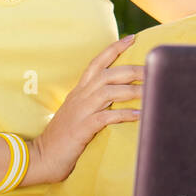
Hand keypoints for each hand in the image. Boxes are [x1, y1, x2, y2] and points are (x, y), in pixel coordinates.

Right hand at [27, 35, 143, 183]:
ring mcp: (80, 112)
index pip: (96, 63)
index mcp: (79, 92)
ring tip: (152, 91)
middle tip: (154, 69)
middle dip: (132, 69)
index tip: (132, 38)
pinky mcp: (82, 128)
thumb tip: (116, 98)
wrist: (41, 157)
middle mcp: (80, 97)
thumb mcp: (77, 114)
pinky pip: (105, 117)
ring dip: (132, 90)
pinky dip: (123, 114)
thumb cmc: (63, 138)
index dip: (114, 49)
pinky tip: (139, 115)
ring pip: (108, 92)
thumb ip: (92, 103)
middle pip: (108, 74)